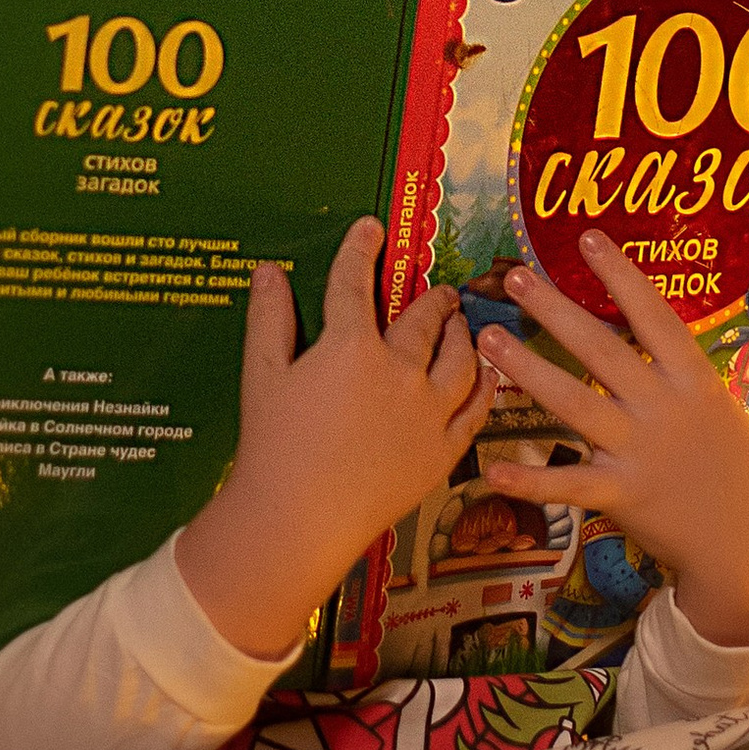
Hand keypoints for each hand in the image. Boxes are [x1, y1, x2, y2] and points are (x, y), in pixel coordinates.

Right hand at [177, 219, 493, 660]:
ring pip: (461, 359)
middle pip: (423, 321)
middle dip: (432, 298)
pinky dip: (484, 386)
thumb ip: (270, 318)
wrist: (299, 520)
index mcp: (349, 348)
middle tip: (439, 290)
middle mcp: (399, 372)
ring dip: (464, 334)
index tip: (371, 229)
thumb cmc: (271, 448)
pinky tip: (486, 375)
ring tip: (463, 324)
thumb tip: (268, 271)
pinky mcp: (442, 451)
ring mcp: (427, 413)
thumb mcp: (262, 375)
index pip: (353, 285)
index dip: (361, 251)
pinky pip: (475, 410)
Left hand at [474, 231, 748, 649]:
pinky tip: (492, 470)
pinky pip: (568, 484)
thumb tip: (638, 332)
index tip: (587, 237)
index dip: (620, 275)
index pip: (653, 315)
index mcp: (693, 380)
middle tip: (515, 275)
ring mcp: (641, 451)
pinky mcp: (623, 495)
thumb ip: (675, 375)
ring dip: (528, 370)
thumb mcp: (718, 408)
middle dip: (555, 310)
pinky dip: (530, 481)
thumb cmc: (735, 468)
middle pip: (601, 349)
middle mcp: (664, 408)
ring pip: (574, 403)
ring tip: (491, 340)